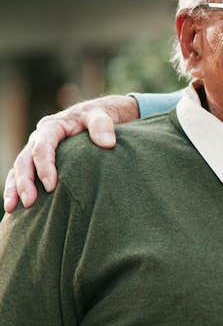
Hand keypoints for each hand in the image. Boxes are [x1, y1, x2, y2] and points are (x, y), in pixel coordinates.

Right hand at [4, 95, 138, 212]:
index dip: (45, 167)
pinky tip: (14, 208)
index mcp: (52, 127)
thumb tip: (108, 143)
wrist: (93, 117)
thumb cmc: (97, 118)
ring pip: (18, 169)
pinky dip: (16, 189)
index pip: (43, 147)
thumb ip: (103, 125)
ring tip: (11, 208)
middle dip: (24, 182)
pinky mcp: (37, 161)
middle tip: (29, 202)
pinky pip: (20, 174)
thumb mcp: (102, 116)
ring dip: (14, 188)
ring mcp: (35, 149)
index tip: (51, 187)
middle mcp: (39, 138)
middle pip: (25, 159)